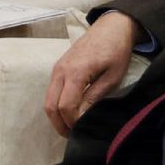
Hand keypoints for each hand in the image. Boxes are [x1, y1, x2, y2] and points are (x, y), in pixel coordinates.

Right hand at [45, 11, 137, 135]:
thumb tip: (83, 116)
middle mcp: (60, 71)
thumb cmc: (116, 51)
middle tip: (71, 136)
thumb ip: (95, 96)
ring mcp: (56, 69)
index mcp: (75, 72)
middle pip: (50, 105)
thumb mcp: (112, 76)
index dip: (72, 121)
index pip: (65, 105)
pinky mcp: (58, 68)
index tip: (82, 130)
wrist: (111, 27)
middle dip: (59, 123)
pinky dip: (56, 105)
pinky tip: (68, 112)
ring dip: (56, 116)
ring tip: (70, 127)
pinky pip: (51, 91)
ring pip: (47, 99)